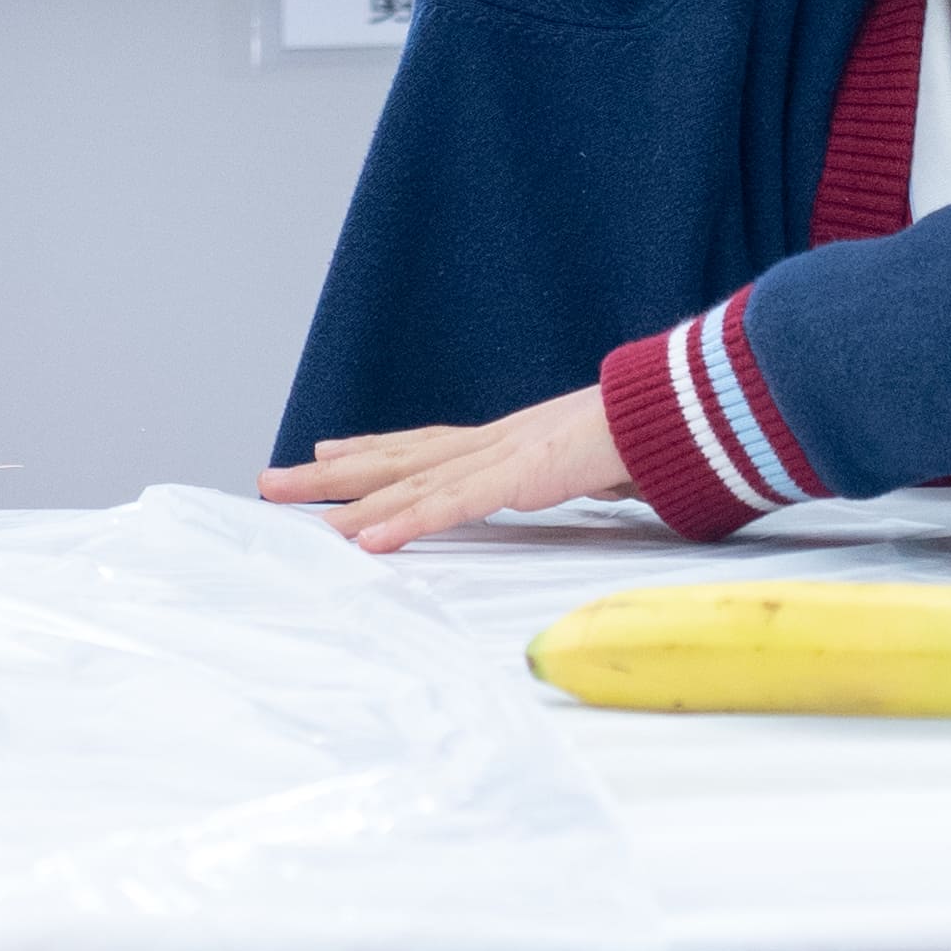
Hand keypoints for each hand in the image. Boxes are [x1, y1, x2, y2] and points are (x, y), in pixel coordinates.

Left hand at [260, 384, 632, 553]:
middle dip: (329, 473)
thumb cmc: (644, 438)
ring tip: (292, 510)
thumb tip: (582, 488)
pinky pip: (450, 507)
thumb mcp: (592, 465)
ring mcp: (499, 456)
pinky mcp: (518, 477)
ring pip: (405, 482)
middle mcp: (488, 442)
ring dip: (346, 500)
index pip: (422, 445)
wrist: (680, 411)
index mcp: (505, 440)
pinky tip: (366, 539)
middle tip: (270, 482)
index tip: (325, 453)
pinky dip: (405, 522)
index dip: (371, 451)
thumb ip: (571, 477)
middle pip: (394, 458)